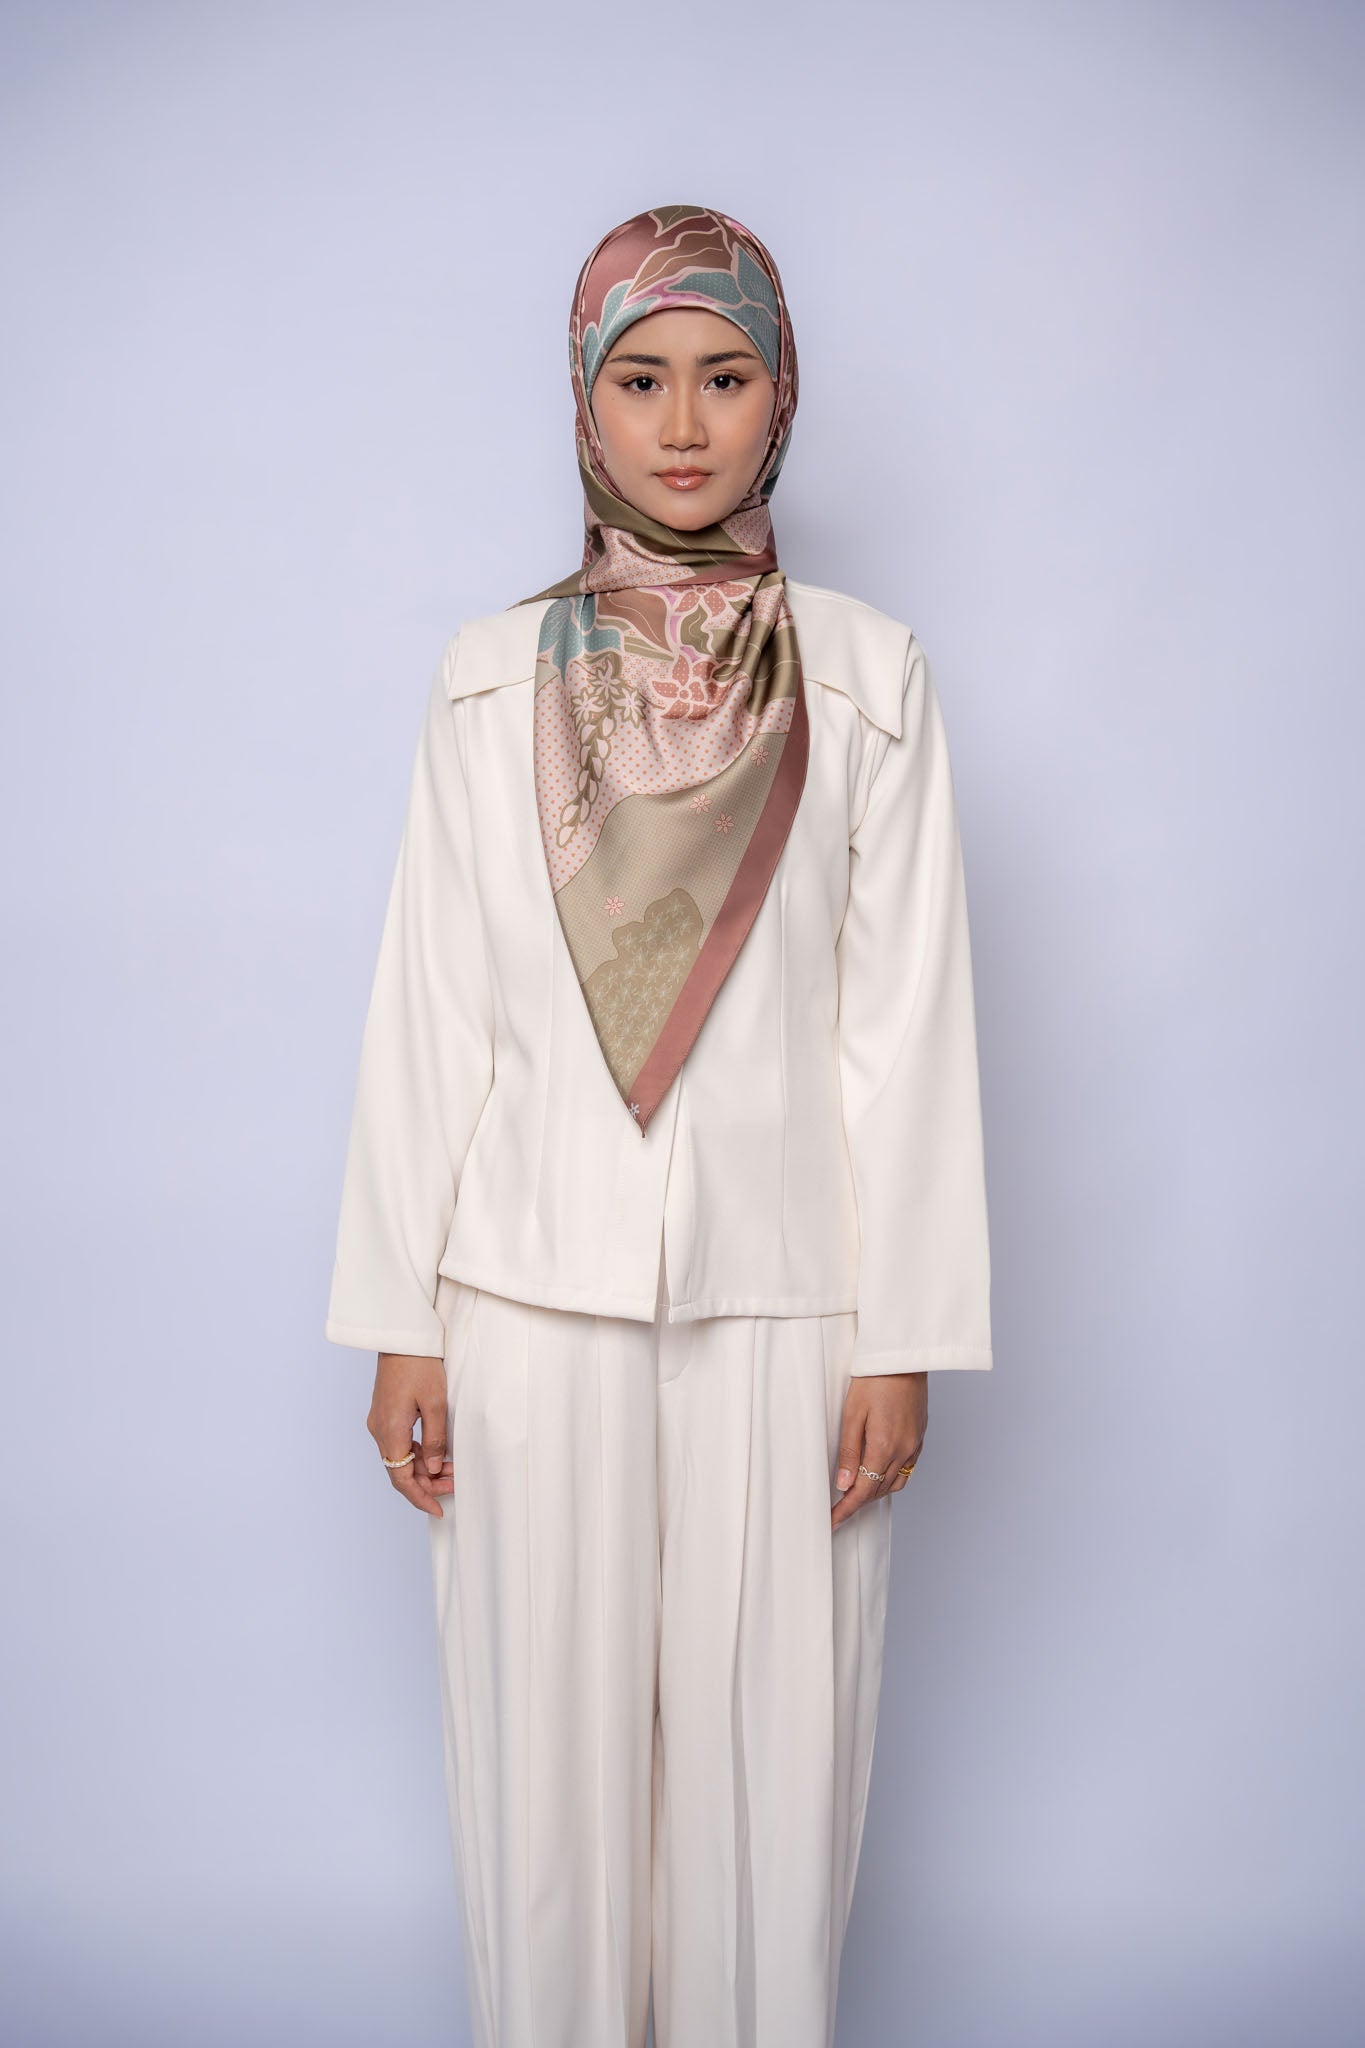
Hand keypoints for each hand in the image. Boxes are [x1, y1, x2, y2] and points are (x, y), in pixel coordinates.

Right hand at [368, 1352, 453, 1517]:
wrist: (401, 1336)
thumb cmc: (418, 1364)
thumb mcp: (436, 1403)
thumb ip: (435, 1440)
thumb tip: (433, 1469)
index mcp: (389, 1432)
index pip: (401, 1479)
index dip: (420, 1498)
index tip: (438, 1510)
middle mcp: (379, 1430)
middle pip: (400, 1471)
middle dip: (426, 1484)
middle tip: (454, 1486)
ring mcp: (380, 1422)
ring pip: (400, 1458)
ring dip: (423, 1469)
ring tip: (450, 1471)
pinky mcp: (384, 1413)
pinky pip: (399, 1443)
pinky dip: (417, 1454)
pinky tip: (436, 1453)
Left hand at [830, 1371, 926, 1528]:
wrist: (903, 1358)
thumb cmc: (875, 1379)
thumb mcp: (853, 1414)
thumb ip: (849, 1452)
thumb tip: (844, 1483)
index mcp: (884, 1447)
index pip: (864, 1491)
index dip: (847, 1509)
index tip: (833, 1521)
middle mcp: (903, 1450)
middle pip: (879, 1490)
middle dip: (858, 1503)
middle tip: (838, 1509)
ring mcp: (914, 1444)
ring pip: (895, 1483)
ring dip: (875, 1492)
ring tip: (855, 1494)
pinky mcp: (920, 1436)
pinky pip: (906, 1469)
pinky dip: (890, 1479)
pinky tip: (878, 1474)